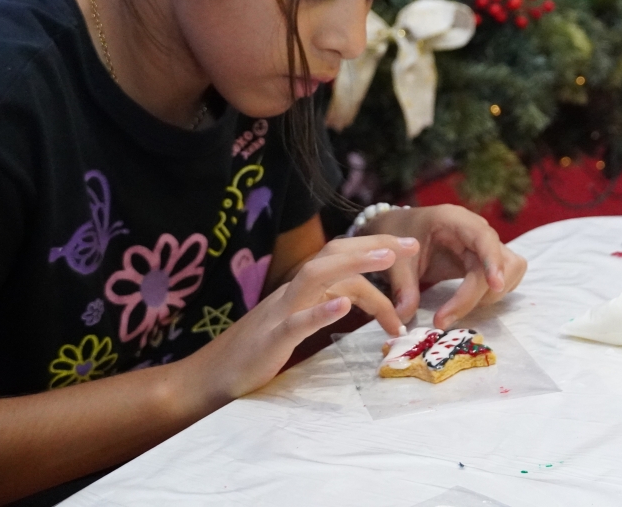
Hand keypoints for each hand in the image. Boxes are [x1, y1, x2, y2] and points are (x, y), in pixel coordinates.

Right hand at [191, 235, 417, 401]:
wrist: (209, 377)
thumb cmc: (258, 351)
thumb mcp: (298, 322)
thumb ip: (324, 305)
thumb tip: (360, 298)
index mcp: (300, 289)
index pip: (340, 258)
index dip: (373, 249)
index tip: (409, 246)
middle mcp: (291, 293)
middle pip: (333, 255)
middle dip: (373, 245)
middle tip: (412, 244)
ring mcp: (280, 313)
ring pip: (317, 276)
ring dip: (355, 264)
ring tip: (389, 259)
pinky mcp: (271, 340)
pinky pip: (296, 321)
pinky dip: (320, 312)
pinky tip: (343, 307)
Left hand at [365, 204, 526, 329]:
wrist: (400, 229)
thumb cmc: (400, 235)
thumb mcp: (396, 259)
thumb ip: (403, 287)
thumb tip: (406, 317)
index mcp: (455, 220)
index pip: (484, 237)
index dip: (493, 260)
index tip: (495, 285)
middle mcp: (477, 231)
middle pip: (503, 260)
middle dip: (483, 292)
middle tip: (446, 317)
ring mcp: (485, 245)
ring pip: (512, 269)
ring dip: (490, 295)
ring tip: (455, 308)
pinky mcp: (487, 260)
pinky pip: (507, 277)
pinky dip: (492, 294)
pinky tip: (466, 301)